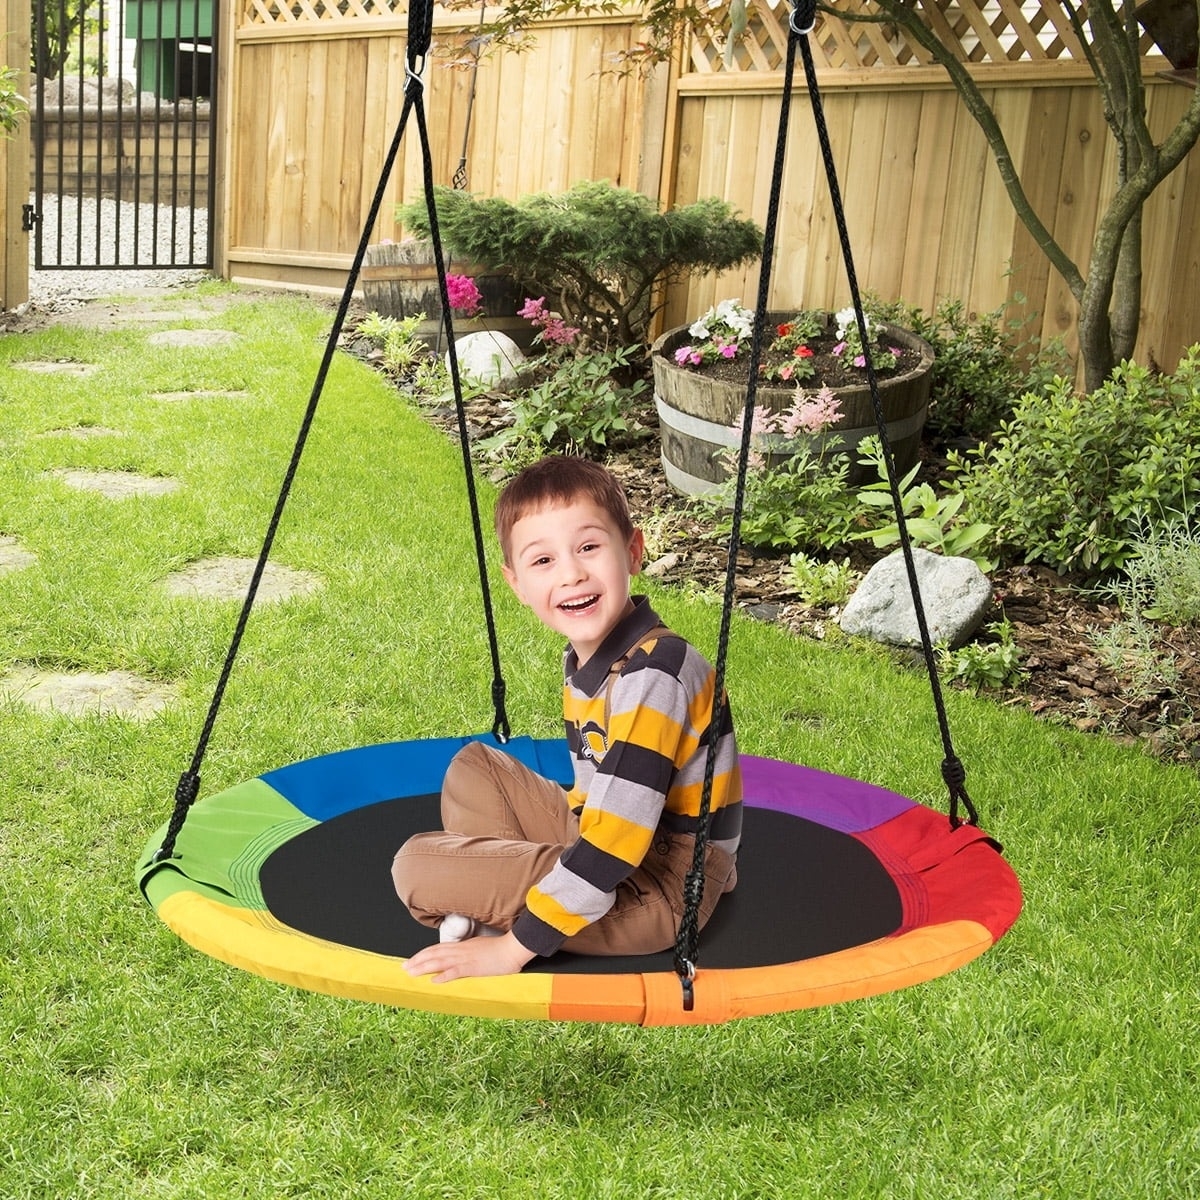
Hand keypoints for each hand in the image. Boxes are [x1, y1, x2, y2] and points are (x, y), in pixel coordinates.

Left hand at [403, 930, 535, 982]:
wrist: (512, 948)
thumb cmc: (499, 949)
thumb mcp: (479, 947)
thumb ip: (467, 952)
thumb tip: (456, 960)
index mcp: (462, 946)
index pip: (438, 948)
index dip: (423, 954)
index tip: (411, 960)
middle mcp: (460, 951)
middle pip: (434, 954)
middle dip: (417, 961)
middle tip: (404, 967)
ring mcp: (466, 959)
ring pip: (440, 961)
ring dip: (424, 967)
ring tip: (411, 973)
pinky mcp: (473, 968)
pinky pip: (455, 972)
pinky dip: (443, 976)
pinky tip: (434, 981)